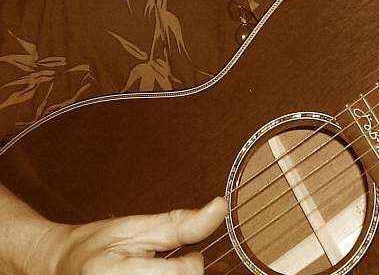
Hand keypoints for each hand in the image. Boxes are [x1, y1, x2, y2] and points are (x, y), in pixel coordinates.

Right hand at [26, 196, 226, 274]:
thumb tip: (219, 208)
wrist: (60, 267)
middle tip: (163, 270)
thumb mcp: (137, 227)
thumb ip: (180, 225)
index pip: (184, 274)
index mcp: (118, 274)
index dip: (191, 262)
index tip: (182, 256)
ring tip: (154, 274)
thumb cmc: (97, 245)